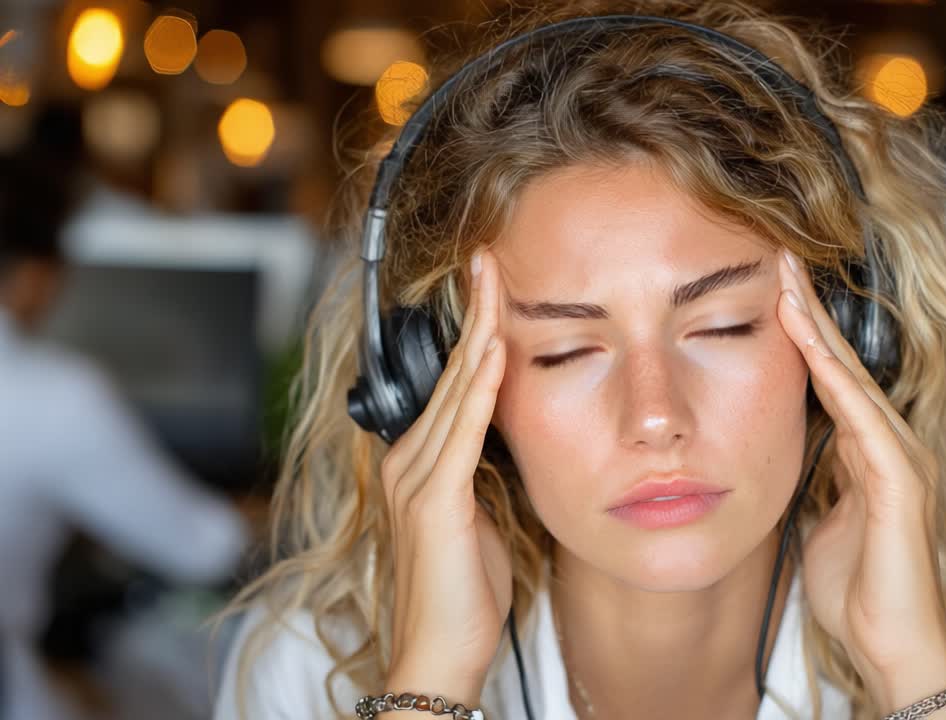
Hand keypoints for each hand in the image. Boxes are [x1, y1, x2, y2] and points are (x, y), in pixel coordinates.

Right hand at [380, 251, 510, 701]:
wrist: (440, 654)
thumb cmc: (463, 594)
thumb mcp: (477, 519)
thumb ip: (481, 475)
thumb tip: (506, 441)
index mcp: (418, 465)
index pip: (449, 385)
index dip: (470, 334)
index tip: (490, 288)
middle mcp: (408, 463)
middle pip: (448, 375)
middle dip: (472, 315)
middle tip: (488, 261)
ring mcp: (416, 480)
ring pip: (454, 393)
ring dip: (478, 336)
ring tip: (493, 284)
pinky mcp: (436, 503)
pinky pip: (462, 434)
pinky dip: (479, 390)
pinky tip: (495, 353)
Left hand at [776, 250, 945, 715]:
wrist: (891, 643)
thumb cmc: (855, 587)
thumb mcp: (819, 516)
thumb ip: (812, 477)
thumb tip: (774, 449)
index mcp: (867, 450)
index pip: (829, 376)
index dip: (802, 330)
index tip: (770, 284)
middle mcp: (889, 443)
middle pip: (843, 362)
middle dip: (810, 309)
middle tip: (779, 257)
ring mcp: (900, 459)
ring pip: (853, 379)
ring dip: (818, 329)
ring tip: (787, 281)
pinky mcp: (901, 483)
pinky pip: (863, 420)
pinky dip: (837, 380)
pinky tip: (811, 349)